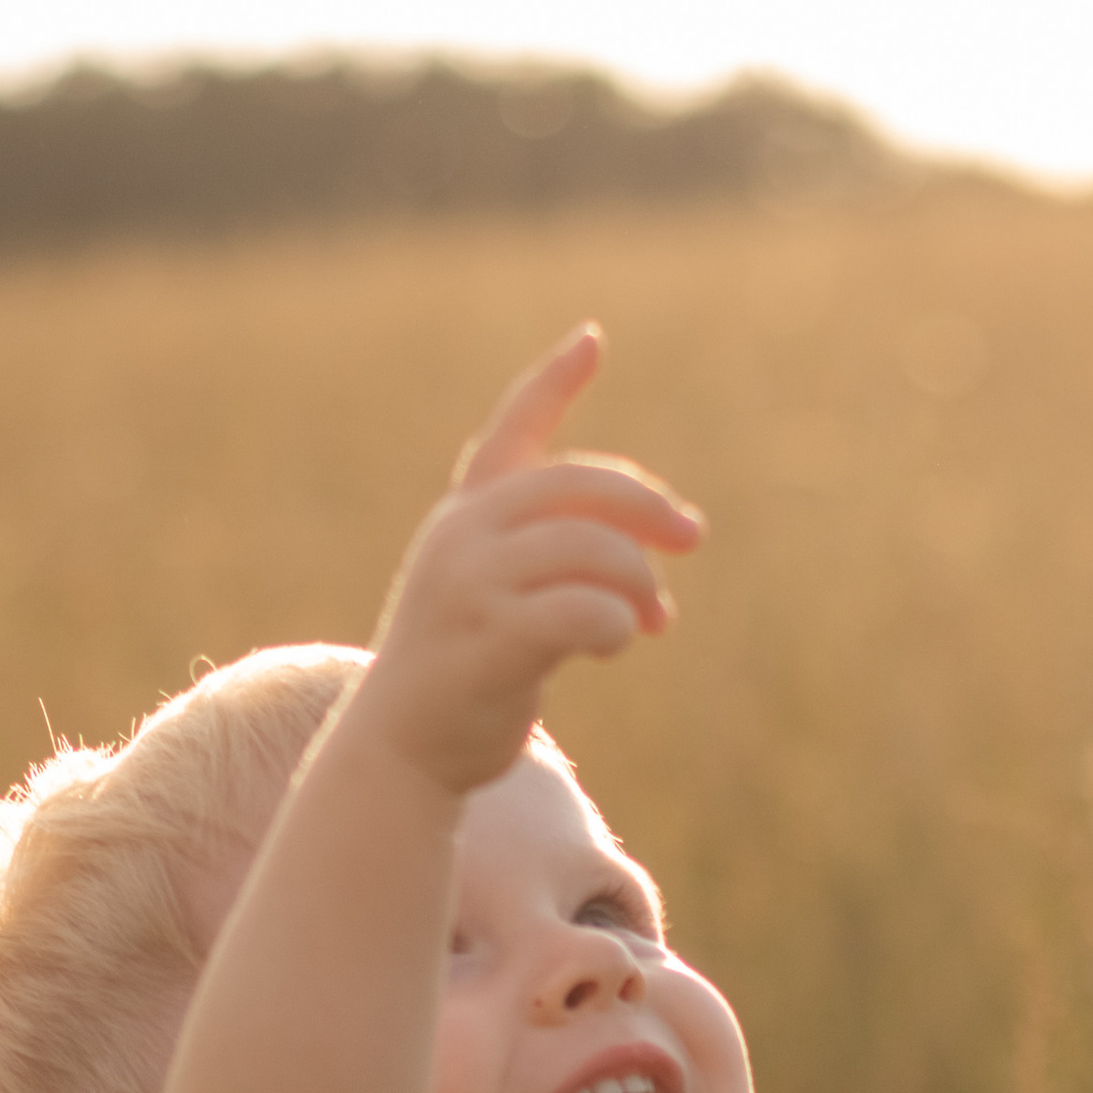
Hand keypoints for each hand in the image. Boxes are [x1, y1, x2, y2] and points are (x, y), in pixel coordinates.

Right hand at [350, 327, 702, 798]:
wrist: (401, 751)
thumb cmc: (463, 677)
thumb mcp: (495, 597)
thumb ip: (552, 562)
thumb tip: (655, 556)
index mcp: (464, 516)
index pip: (510, 432)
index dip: (550, 384)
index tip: (592, 341)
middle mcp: (462, 536)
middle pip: (576, 487)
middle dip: (645, 507)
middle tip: (691, 537)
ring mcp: (470, 586)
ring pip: (589, 548)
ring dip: (639, 580)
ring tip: (652, 617)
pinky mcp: (490, 641)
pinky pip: (582, 610)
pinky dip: (617, 621)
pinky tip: (619, 639)